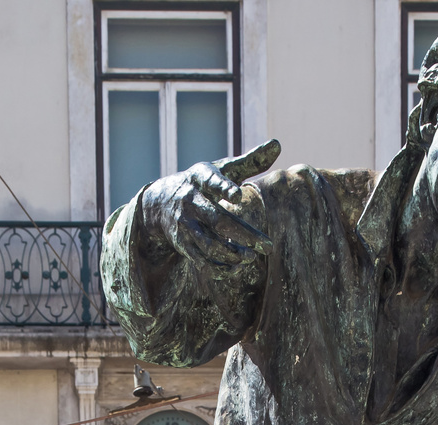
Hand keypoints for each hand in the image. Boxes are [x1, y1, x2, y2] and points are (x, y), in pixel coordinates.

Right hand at [140, 140, 280, 270]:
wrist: (160, 201)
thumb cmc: (202, 182)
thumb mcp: (221, 167)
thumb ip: (249, 160)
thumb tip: (277, 144)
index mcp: (200, 178)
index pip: (211, 181)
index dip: (224, 188)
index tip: (239, 196)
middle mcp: (190, 201)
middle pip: (217, 220)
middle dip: (244, 235)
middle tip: (268, 246)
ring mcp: (184, 224)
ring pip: (208, 244)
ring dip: (231, 253)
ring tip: (252, 258)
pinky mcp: (182, 243)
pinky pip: (200, 260)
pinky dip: (219, 267)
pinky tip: (237, 267)